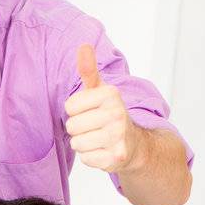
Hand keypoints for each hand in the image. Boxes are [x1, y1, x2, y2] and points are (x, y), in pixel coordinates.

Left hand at [64, 42, 139, 173]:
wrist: (135, 144)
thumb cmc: (111, 115)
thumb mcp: (101, 91)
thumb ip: (89, 71)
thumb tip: (83, 46)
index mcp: (110, 94)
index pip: (69, 106)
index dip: (76, 111)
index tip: (91, 111)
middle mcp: (116, 113)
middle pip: (72, 126)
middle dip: (80, 129)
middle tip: (95, 128)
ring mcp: (117, 136)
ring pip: (77, 144)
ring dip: (84, 144)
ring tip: (99, 139)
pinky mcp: (116, 157)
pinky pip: (86, 159)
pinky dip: (92, 158)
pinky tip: (103, 151)